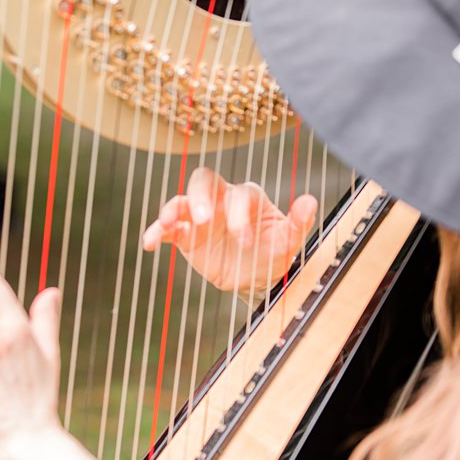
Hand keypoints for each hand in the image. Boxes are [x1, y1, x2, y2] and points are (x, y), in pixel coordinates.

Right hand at [140, 167, 317, 294]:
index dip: (239, 215)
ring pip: (180, 200)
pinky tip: (150, 244)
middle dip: (201, 197)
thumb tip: (310, 200)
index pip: (238, 194)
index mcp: (246, 198)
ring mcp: (200, 216)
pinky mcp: (185, 235)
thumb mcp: (289, 241)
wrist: (253, 278)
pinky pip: (166, 228)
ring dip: (172, 210)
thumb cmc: (273, 253)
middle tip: (204, 220)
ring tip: (167, 224)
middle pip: (203, 181)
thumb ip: (298, 222)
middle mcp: (220, 201)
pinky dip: (155, 232)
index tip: (244, 241)